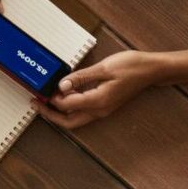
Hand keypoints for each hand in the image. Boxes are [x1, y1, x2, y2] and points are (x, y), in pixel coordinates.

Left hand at [38, 51, 158, 129]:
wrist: (151, 70)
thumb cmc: (132, 66)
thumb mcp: (104, 68)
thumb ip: (81, 77)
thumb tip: (62, 85)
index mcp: (98, 101)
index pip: (67, 105)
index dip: (52, 99)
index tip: (41, 90)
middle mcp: (99, 110)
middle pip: (68, 122)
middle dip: (50, 115)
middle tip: (36, 104)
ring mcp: (102, 110)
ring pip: (75, 119)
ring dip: (59, 112)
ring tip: (45, 100)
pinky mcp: (104, 105)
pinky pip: (82, 111)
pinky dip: (70, 107)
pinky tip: (64, 95)